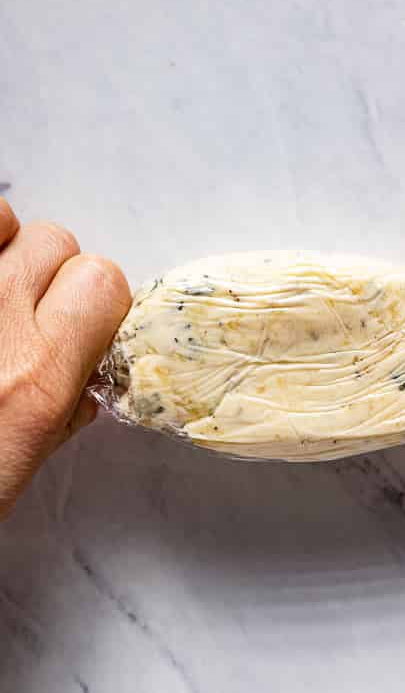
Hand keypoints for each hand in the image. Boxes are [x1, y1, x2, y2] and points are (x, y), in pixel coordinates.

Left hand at [0, 198, 129, 519]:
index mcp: (34, 379)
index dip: (91, 304)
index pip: (103, 281)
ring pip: (7, 222)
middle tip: (14, 319)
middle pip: (55, 244)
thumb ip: (59, 413)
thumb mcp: (9, 474)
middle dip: (43, 276)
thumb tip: (81, 373)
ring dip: (2, 251)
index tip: (73, 326)